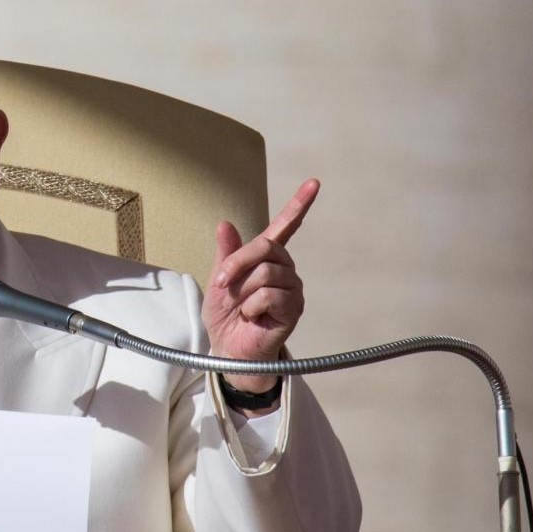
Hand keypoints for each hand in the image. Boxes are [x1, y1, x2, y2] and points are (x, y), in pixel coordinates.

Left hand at [202, 179, 317, 393]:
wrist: (228, 349)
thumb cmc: (225, 317)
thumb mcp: (218, 281)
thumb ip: (225, 254)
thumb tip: (225, 223)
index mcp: (266, 258)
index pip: (286, 227)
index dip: (299, 204)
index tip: (314, 183)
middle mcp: (284, 269)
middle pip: (265, 247)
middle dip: (236, 264)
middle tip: (222, 283)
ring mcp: (292, 288)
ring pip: (266, 273)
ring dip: (243, 291)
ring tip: (241, 307)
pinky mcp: (293, 308)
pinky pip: (269, 295)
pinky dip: (251, 306)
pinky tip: (252, 317)